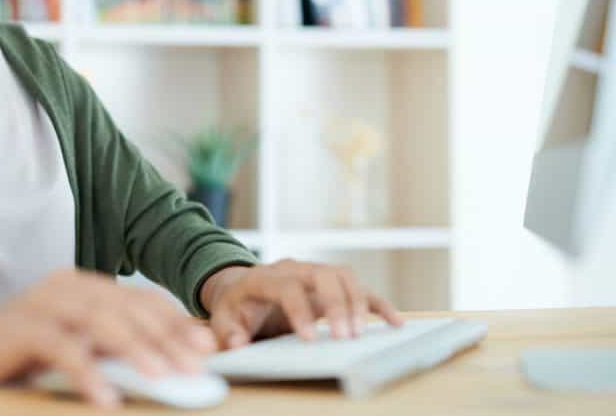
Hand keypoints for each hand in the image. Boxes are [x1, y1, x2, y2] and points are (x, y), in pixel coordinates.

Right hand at [0, 269, 216, 406]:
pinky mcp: (21, 327)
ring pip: (100, 321)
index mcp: (87, 285)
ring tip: (162, 378)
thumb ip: (118, 343)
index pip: (141, 300)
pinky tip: (106, 397)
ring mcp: (43, 303)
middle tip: (195, 366)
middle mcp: (68, 286)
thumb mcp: (80, 342)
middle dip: (166, 338)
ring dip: (135, 350)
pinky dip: (87, 372)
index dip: (176, 322)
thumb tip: (174, 357)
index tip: (207, 347)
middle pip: (127, 308)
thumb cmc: (27, 348)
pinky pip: (61, 347)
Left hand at [200, 260, 404, 349]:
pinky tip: (394, 323)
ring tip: (360, 335)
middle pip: (323, 275)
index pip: (287, 286)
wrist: (241, 287)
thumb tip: (236, 344)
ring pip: (344, 277)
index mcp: (266, 276)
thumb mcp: (221, 319)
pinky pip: (359, 288)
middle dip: (336, 305)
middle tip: (344, 338)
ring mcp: (315, 273)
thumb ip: (226, 333)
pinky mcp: (331, 284)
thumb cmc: (234, 306)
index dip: (299, 310)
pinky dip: (378, 304)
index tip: (308, 338)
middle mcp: (294, 269)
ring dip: (357, 303)